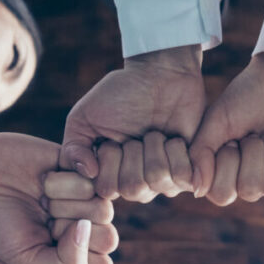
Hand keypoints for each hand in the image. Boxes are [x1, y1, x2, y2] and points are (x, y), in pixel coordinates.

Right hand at [0, 131, 117, 263]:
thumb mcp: (26, 260)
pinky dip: (69, 178)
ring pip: (103, 209)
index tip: (46, 249)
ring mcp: (83, 196)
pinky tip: (47, 177)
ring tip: (42, 197)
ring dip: (67, 204)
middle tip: (44, 220)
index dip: (78, 260)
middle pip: (108, 238)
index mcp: (72, 253)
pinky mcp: (79, 166)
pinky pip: (94, 175)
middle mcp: (82, 225)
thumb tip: (92, 232)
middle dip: (72, 231)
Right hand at [62, 46, 204, 201]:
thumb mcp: (84, 117)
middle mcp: (136, 183)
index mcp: (110, 175)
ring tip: (155, 132)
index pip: (106, 190)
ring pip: (157, 181)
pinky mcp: (189, 172)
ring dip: (155, 147)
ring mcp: (163, 181)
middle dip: (133, 152)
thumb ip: (73, 148)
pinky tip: (174, 138)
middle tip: (136, 134)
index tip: (110, 140)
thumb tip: (87, 174)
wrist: (162, 73)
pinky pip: (183, 178)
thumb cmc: (121, 93)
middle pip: (132, 189)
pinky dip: (177, 151)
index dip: (108, 162)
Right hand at [188, 47, 263, 201]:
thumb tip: (197, 190)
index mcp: (223, 173)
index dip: (228, 163)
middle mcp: (247, 182)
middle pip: (250, 190)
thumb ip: (201, 153)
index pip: (222, 193)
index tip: (232, 139)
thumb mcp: (216, 120)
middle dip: (253, 153)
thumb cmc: (246, 97)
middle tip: (255, 134)